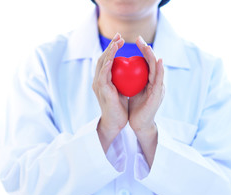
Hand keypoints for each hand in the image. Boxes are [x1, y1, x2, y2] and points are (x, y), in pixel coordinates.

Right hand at [93, 33, 125, 152]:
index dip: (113, 49)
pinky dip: (108, 63)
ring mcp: (98, 84)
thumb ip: (123, 80)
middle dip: (110, 46)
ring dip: (109, 51)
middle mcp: (98, 80)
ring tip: (116, 42)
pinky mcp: (101, 89)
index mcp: (103, 80)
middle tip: (119, 36)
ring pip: (102, 63)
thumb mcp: (122, 90)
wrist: (115, 122)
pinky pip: (103, 73)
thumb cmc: (120, 108)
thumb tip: (131, 70)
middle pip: (103, 58)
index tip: (121, 40)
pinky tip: (114, 56)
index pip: (107, 60)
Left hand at [128, 36, 164, 166]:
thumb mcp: (133, 90)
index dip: (142, 51)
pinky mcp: (158, 95)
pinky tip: (158, 60)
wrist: (139, 124)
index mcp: (150, 81)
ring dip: (153, 56)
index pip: (146, 62)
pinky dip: (159, 69)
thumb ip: (131, 80)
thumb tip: (122, 68)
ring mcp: (159, 88)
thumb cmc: (135, 108)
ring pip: (157, 69)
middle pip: (152, 62)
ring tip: (147, 46)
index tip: (135, 41)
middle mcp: (156, 82)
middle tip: (140, 39)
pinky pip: (159, 80)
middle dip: (147, 49)